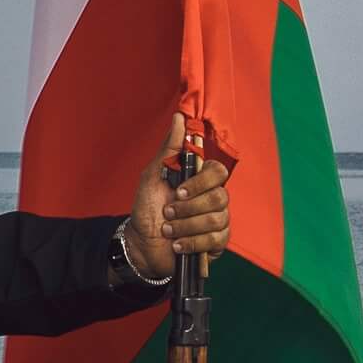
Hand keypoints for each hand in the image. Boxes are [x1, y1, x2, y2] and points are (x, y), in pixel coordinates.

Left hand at [124, 111, 229, 280]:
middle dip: (189, 208)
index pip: (218, 172)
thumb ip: (169, 149)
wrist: (141, 244)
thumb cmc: (147, 209)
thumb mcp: (152, 176)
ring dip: (186, 226)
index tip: (178, 190)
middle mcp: (213, 199)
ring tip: (168, 230)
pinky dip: (192, 243)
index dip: (201, 182)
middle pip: (220, 197)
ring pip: (217, 219)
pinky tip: (177, 245)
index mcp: (200, 181)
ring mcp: (217, 221)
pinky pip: (215, 240)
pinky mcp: (216, 243)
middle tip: (168, 212)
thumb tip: (179, 118)